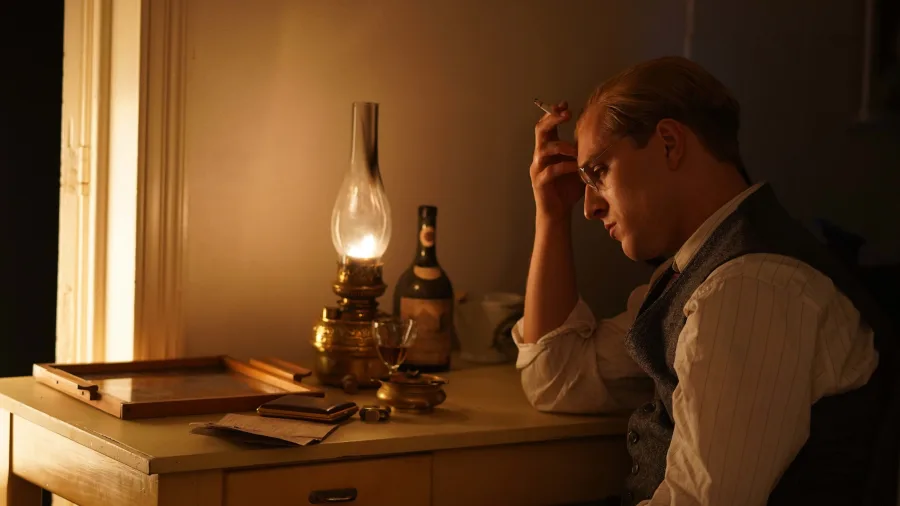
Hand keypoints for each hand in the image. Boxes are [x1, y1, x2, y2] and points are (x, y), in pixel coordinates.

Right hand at [530, 101, 581, 220]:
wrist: (558, 212)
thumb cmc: (568, 189)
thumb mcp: (578, 165)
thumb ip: (582, 151)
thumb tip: (602, 136)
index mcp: (548, 149)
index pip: (546, 125)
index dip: (553, 112)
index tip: (565, 104)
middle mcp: (540, 155)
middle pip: (540, 130)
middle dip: (553, 119)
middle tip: (566, 114)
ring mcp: (538, 168)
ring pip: (544, 148)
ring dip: (562, 146)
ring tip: (576, 150)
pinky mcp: (540, 182)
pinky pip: (551, 170)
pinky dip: (564, 166)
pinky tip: (576, 167)